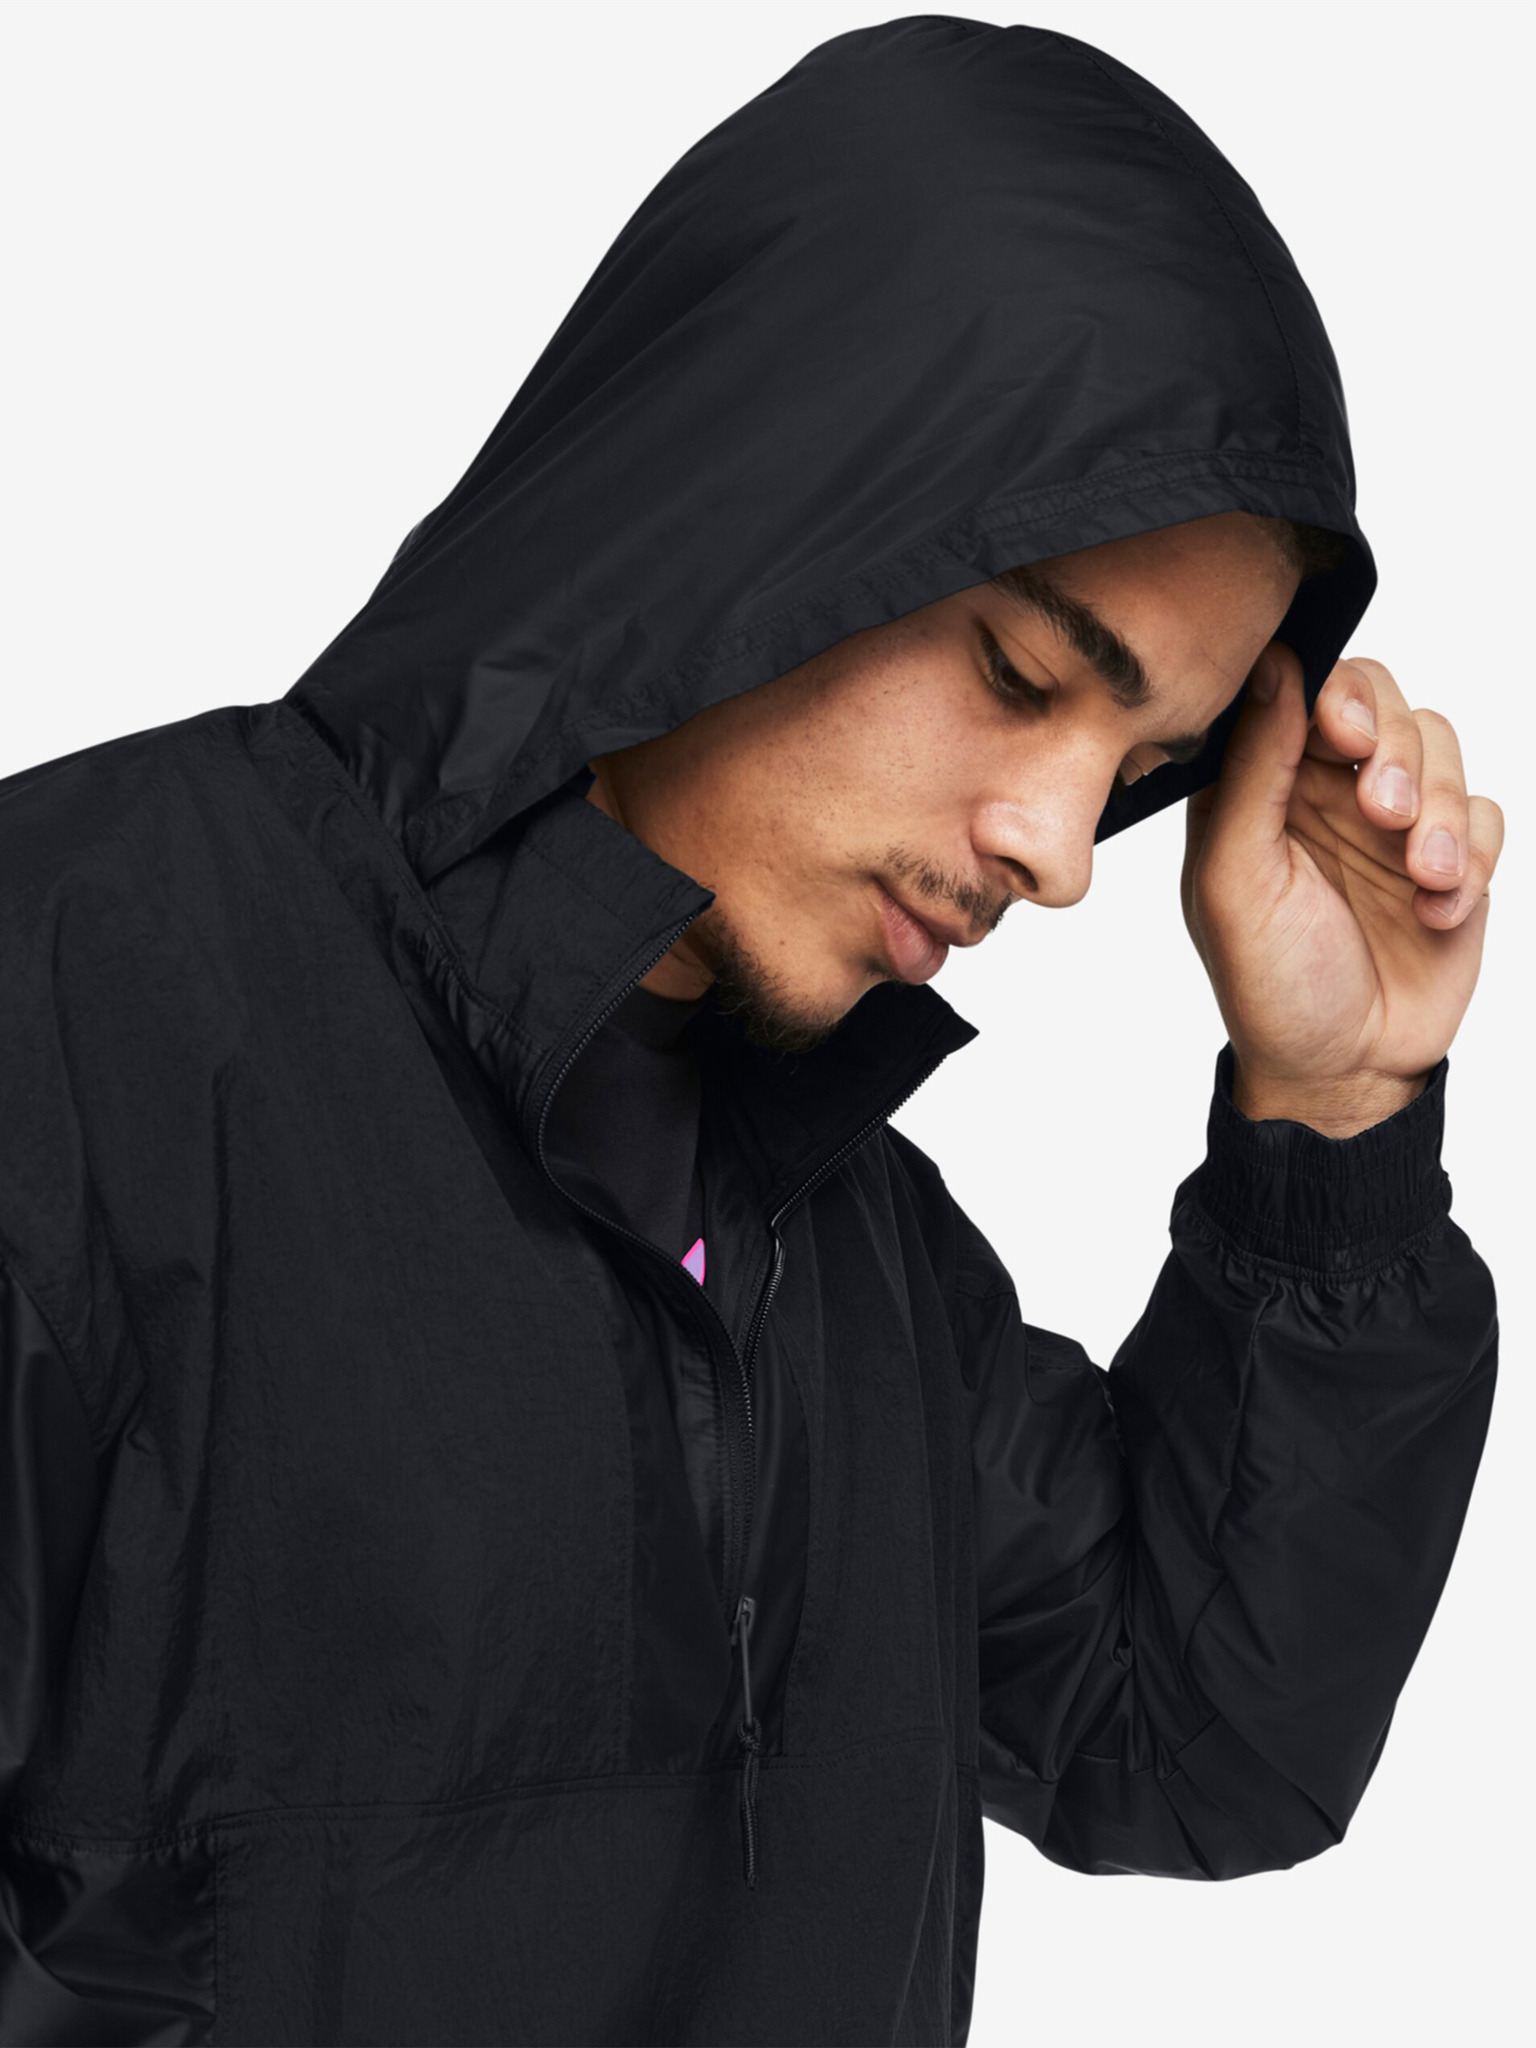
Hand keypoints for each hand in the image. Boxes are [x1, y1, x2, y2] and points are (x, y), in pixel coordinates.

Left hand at [1181, 643, 1502, 1134]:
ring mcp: (1392, 822)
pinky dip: (1471, 858)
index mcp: (1260, 785)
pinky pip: (1486, 815)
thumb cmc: (1271, 983)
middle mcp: (1325, 791)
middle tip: (1383, 810)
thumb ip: (1253, 770)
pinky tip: (1436, 909)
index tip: (1344, 733)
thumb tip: (1271, 665)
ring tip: (1421, 872)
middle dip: (1396, 748)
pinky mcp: (1453, 858)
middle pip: (1382, 703)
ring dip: (1439, 807)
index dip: (1333, 694)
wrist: (1343, 1070)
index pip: (1301, 689)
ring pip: (1441, 749)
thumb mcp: (1237, 879)